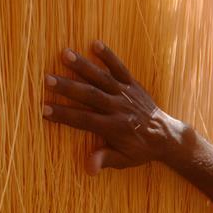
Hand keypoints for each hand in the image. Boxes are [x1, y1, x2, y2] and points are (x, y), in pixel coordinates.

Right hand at [43, 41, 182, 175]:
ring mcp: (126, 94)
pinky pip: (120, 68)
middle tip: (47, 79)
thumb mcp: (124, 160)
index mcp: (114, 128)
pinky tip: (95, 43)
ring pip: (102, 78)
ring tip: (65, 54)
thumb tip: (89, 168)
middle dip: (68, 87)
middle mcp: (119, 108)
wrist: (167, 136)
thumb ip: (105, 160)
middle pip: (90, 96)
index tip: (44, 109)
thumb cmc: (141, 150)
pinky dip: (109, 56)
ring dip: (84, 66)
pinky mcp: (133, 84)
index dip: (64, 115)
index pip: (84, 120)